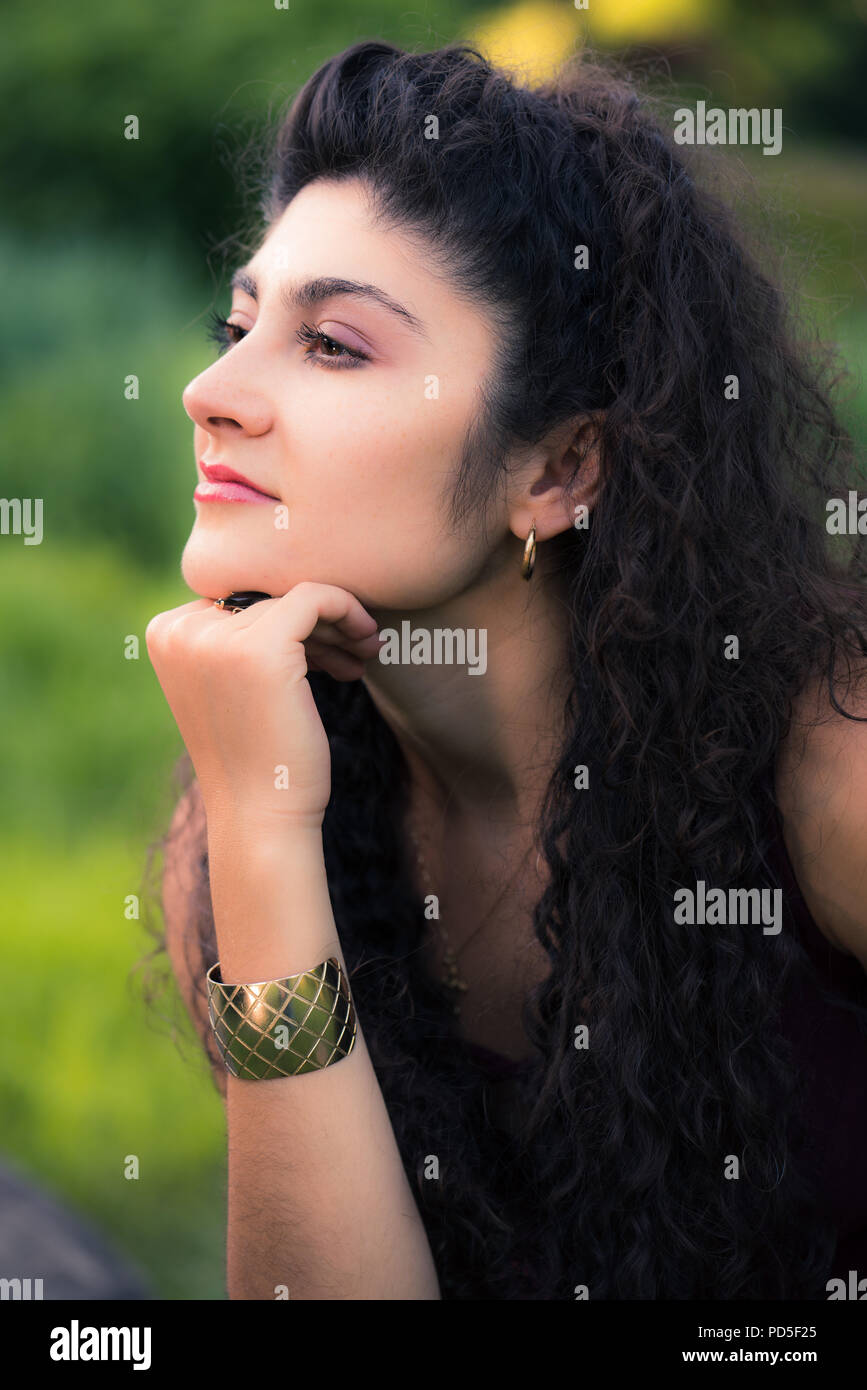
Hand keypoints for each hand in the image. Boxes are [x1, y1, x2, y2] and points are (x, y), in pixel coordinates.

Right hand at [145, 582, 380, 831]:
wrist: (260, 817)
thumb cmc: (257, 758)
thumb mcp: (232, 687)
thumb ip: (239, 637)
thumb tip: (293, 590)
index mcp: (165, 634)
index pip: (239, 601)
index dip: (288, 624)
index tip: (325, 656)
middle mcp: (181, 629)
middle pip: (267, 598)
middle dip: (317, 625)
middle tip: (354, 655)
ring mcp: (216, 637)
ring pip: (295, 600)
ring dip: (337, 626)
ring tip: (363, 656)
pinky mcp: (260, 646)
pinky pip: (315, 598)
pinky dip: (347, 611)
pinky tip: (367, 643)